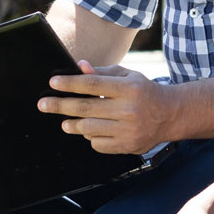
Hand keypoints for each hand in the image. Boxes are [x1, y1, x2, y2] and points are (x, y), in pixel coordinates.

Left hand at [38, 61, 175, 153]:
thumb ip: (102, 72)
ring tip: (64, 121)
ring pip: (89, 128)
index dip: (70, 83)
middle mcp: (128, 109)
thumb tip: (79, 67)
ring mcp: (128, 130)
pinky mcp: (128, 146)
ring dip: (72, 124)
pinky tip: (90, 130)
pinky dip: (90, 137)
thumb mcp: (127, 75)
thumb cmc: (144, 91)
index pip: (92, 84)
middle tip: (43, 104)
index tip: (53, 83)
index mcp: (128, 88)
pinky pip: (99, 144)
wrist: (170, 114)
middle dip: (60, 105)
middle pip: (86, 107)